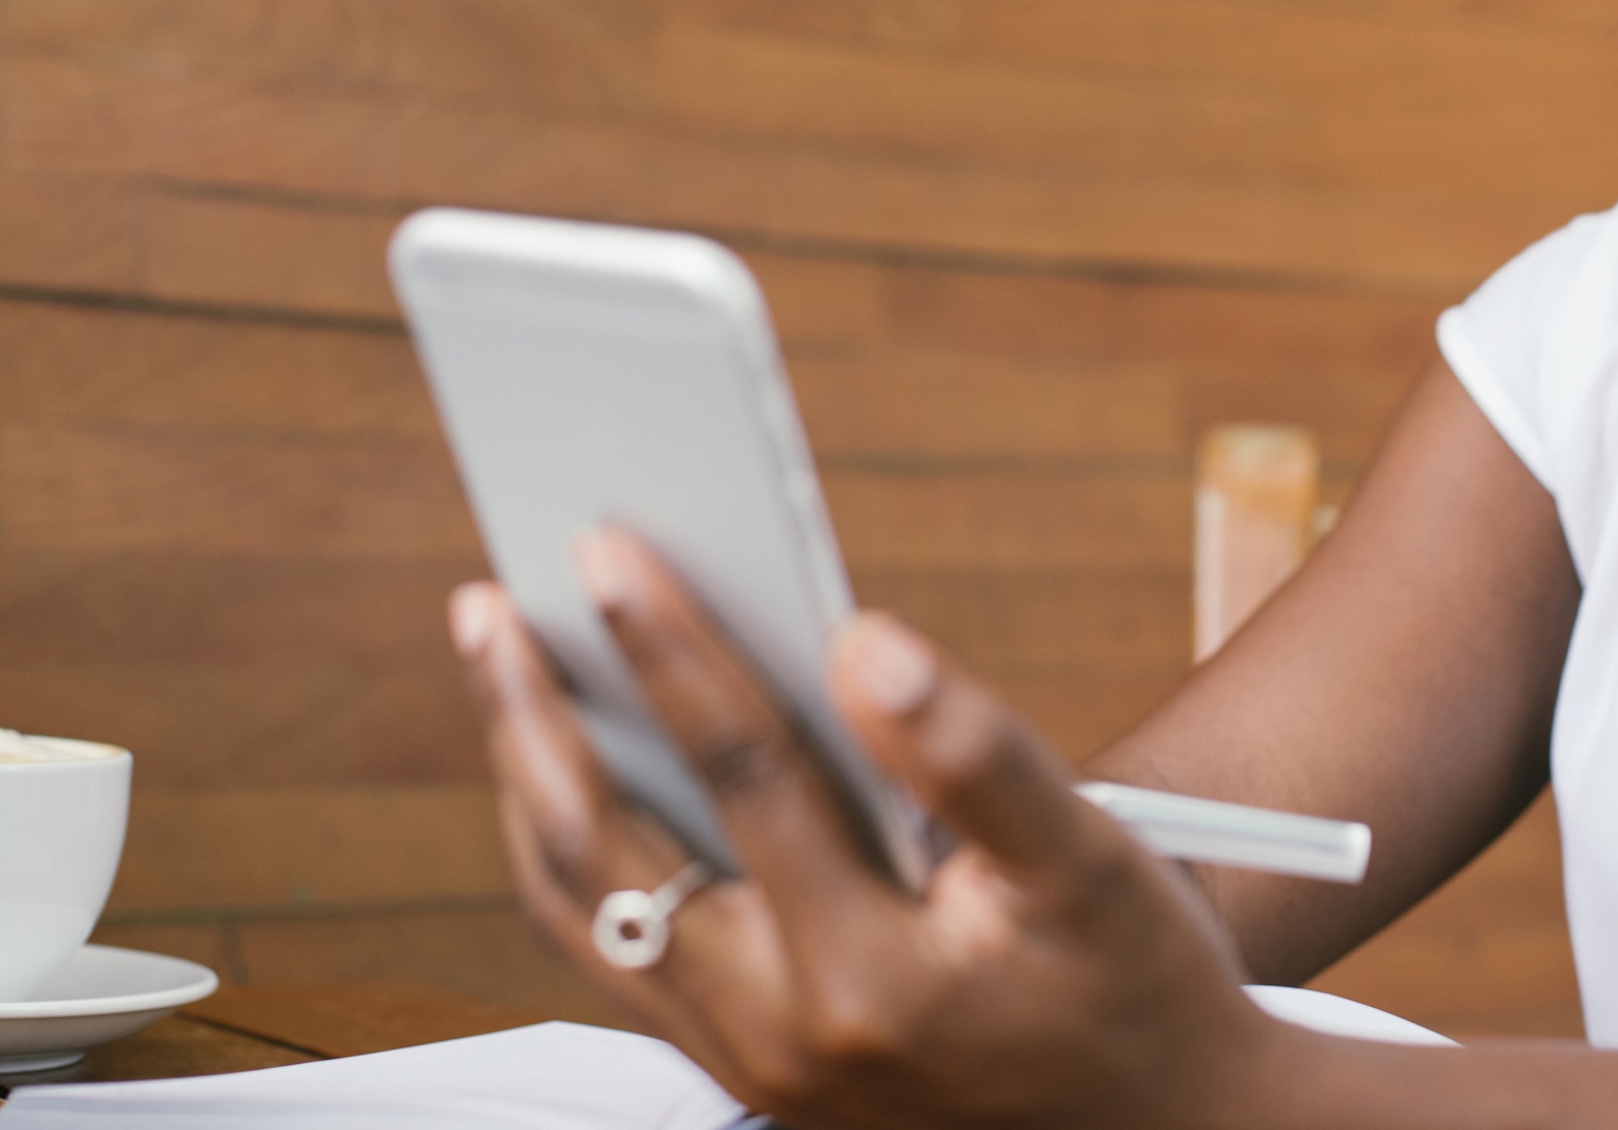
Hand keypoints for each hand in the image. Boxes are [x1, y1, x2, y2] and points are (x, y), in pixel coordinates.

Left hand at [449, 530, 1290, 1127]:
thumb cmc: (1130, 985)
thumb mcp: (1090, 863)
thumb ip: (975, 753)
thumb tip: (865, 643)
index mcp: (868, 976)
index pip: (741, 772)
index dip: (671, 646)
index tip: (609, 548)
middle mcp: (779, 1034)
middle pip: (606, 857)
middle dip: (533, 717)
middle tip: (487, 605)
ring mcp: (747, 1062)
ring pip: (582, 918)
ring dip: (528, 786)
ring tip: (505, 675)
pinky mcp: (741, 1068)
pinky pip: (609, 957)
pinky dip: (567, 856)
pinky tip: (569, 776)